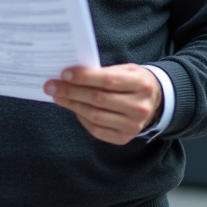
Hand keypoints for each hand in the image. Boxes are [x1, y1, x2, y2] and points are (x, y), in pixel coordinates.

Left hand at [44, 64, 161, 144]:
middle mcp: (139, 107)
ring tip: (58, 96)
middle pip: (98, 99)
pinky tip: (73, 108)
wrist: (155, 102)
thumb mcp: (126, 69)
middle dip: (71, 91)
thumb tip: (71, 75)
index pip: (108, 80)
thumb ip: (103, 71)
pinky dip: (82, 118)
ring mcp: (133, 125)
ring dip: (72, 105)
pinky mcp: (124, 138)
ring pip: (95, 115)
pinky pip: (97, 130)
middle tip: (52, 85)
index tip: (65, 73)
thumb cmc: (134, 81)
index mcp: (141, 84)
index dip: (85, 77)